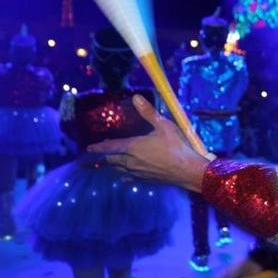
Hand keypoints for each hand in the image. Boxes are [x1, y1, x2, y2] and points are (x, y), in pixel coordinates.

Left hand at [87, 95, 207, 190]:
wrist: (188, 170)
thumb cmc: (176, 146)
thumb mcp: (163, 125)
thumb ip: (148, 112)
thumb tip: (136, 97)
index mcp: (133, 147)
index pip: (110, 147)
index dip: (99, 147)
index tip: (89, 148)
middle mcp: (131, 161)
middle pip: (112, 160)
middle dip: (102, 157)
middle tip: (93, 157)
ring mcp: (138, 173)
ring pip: (119, 170)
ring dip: (111, 166)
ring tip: (106, 164)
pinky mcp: (146, 180)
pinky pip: (129, 178)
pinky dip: (123, 176)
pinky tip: (123, 178)